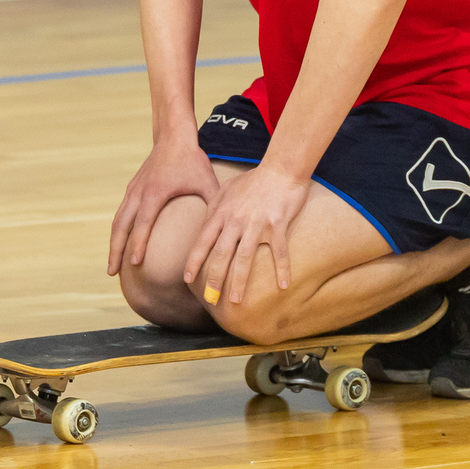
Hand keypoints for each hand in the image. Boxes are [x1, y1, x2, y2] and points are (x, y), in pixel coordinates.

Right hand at [106, 136, 221, 275]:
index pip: (143, 223)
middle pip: (121, 226)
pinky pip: (121, 214)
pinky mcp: (132, 189)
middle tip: (112, 273)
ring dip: (113, 243)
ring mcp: (133, 190)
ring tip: (112, 265)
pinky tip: (119, 245)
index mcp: (155, 192)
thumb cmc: (192, 160)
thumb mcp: (206, 182)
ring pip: (117, 221)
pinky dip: (118, 231)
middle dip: (115, 250)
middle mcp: (139, 193)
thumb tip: (224, 230)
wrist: (173, 136)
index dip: (138, 244)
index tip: (135, 264)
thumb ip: (214, 205)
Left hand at [183, 161, 309, 307]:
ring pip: (244, 257)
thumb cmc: (253, 179)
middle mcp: (236, 220)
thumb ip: (214, 207)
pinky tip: (282, 286)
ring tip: (236, 301)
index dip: (194, 261)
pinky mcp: (277, 224)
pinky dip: (282, 269)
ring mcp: (256, 223)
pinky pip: (279, 251)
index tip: (187, 279)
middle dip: (214, 278)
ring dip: (239, 281)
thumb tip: (205, 226)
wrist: (281, 168)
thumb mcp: (227, 189)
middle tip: (210, 299)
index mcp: (222, 212)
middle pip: (221, 254)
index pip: (203, 241)